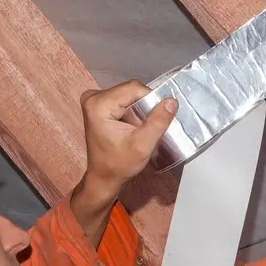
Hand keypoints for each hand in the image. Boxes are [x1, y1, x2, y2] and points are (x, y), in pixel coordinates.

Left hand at [71, 81, 176, 244]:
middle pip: (131, 89)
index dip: (151, 100)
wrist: (103, 176)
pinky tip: (132, 124)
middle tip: (146, 126)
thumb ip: (157, 122)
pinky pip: (123, 98)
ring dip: (139, 108)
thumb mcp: (142, 145)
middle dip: (144, 105)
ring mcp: (93, 99)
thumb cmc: (119, 164)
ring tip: (139, 127)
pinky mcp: (97, 104)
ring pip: (129, 93)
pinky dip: (132, 109)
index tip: (155, 120)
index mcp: (99, 104)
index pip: (135, 88)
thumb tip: (172, 101)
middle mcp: (92, 97)